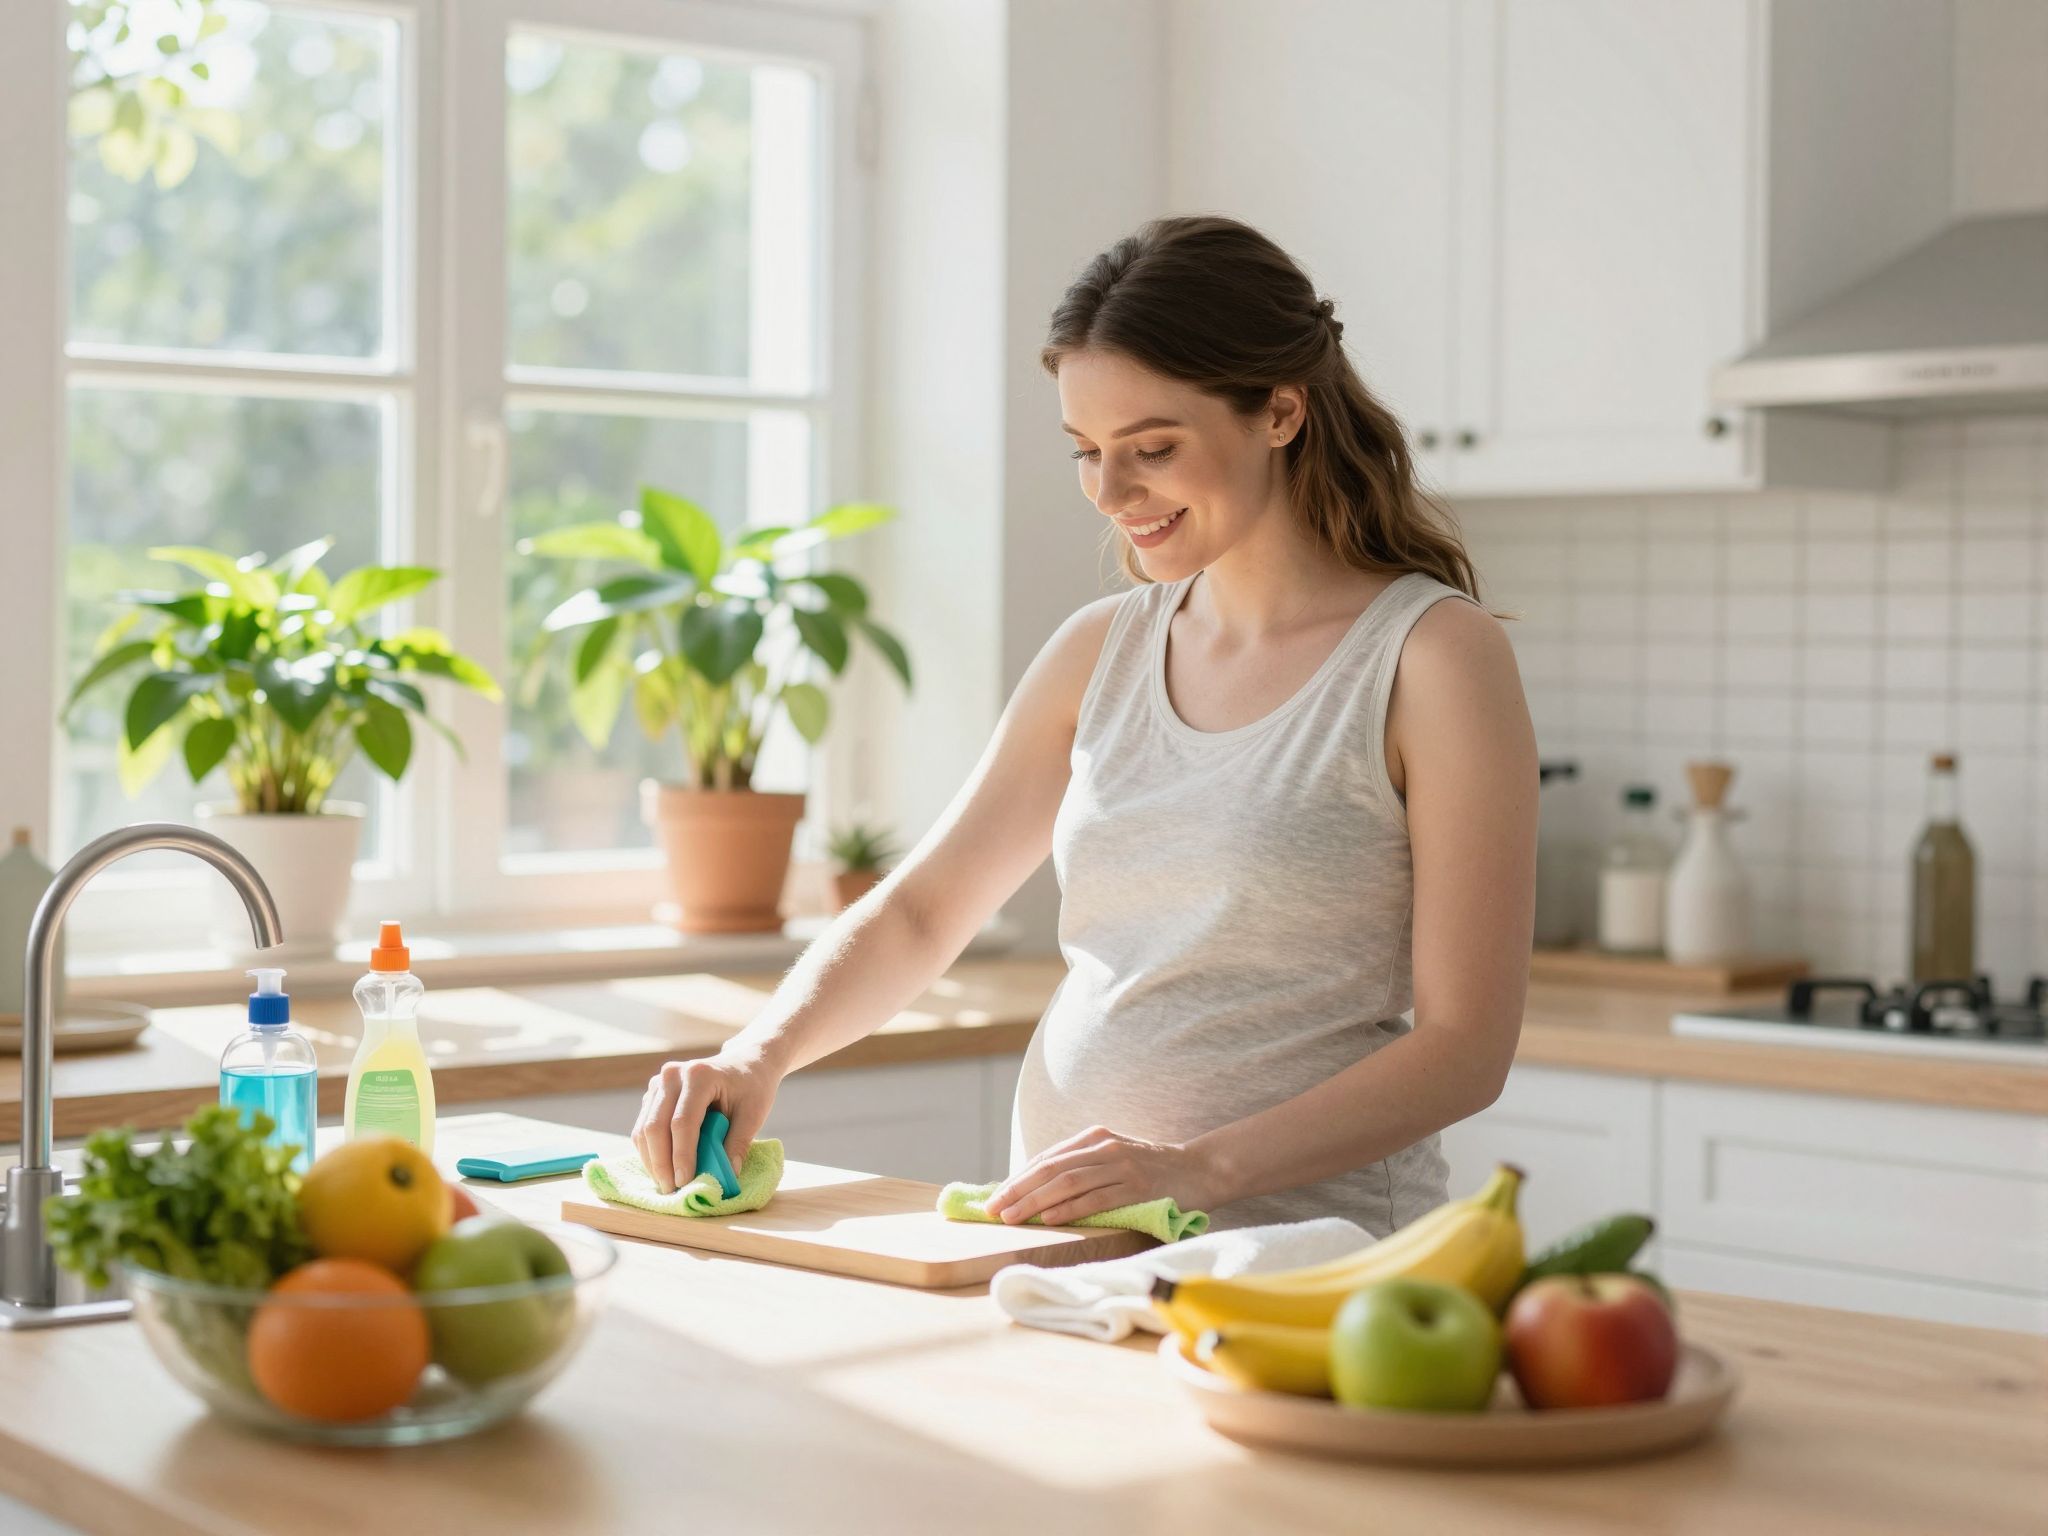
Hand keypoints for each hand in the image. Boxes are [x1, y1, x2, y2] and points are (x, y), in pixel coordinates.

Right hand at [631, 1046, 782, 1194]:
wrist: (744, 1063)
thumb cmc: (752, 1087)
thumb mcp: (754, 1113)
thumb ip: (739, 1143)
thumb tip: (727, 1175)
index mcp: (699, 1074)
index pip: (682, 1122)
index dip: (681, 1155)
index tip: (685, 1182)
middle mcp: (673, 1075)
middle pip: (655, 1126)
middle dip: (661, 1163)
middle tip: (672, 1190)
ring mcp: (659, 1083)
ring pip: (643, 1129)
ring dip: (652, 1161)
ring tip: (667, 1185)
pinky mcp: (653, 1094)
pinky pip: (643, 1127)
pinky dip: (650, 1151)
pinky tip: (662, 1169)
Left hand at [982, 1124, 1218, 1226]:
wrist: (1200, 1169)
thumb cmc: (1151, 1170)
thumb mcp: (1113, 1159)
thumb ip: (1083, 1169)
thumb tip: (1038, 1193)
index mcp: (1094, 1138)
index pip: (1046, 1159)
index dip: (1018, 1178)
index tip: (994, 1197)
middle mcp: (1104, 1148)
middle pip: (1050, 1169)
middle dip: (1017, 1190)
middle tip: (993, 1210)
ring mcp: (1121, 1166)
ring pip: (1068, 1183)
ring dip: (1035, 1201)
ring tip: (1011, 1217)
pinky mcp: (1138, 1188)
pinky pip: (1097, 1199)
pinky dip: (1070, 1208)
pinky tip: (1050, 1218)